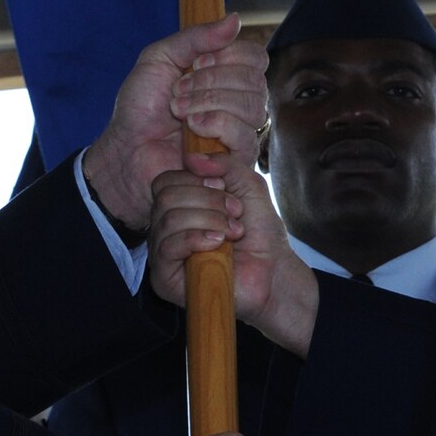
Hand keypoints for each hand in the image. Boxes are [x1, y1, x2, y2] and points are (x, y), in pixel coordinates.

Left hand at [82, 16, 267, 231]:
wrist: (126, 150)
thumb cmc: (140, 108)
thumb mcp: (159, 59)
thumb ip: (195, 38)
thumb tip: (235, 20)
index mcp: (226, 77)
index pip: (255, 58)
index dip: (227, 57)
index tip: (194, 65)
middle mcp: (239, 104)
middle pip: (255, 81)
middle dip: (211, 82)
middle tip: (178, 93)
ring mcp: (241, 134)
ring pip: (253, 107)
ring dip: (209, 103)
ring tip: (180, 113)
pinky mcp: (237, 162)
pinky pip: (245, 137)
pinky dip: (215, 126)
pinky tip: (192, 132)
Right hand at [150, 161, 319, 358]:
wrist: (274, 271)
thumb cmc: (259, 231)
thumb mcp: (248, 185)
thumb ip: (226, 163)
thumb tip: (191, 157)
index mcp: (178, 205)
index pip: (165, 181)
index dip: (196, 178)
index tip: (225, 187)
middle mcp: (164, 228)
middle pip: (166, 196)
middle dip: (207, 199)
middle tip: (235, 213)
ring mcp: (162, 253)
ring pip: (169, 219)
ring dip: (209, 219)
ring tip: (234, 232)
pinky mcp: (164, 279)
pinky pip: (168, 246)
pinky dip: (197, 238)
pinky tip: (219, 243)